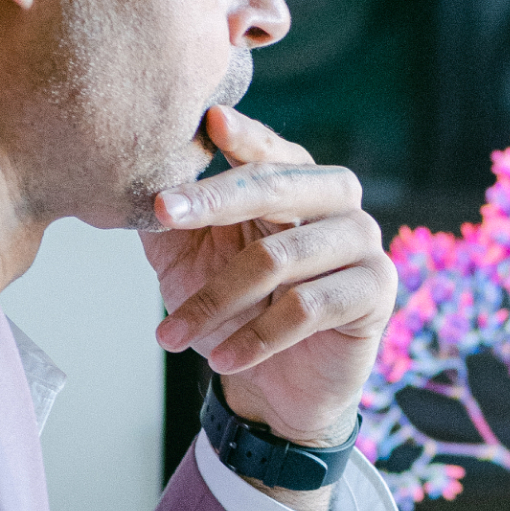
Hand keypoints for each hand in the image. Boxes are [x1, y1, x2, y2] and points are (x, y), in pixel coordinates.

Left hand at [145, 106, 394, 447]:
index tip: (208, 123)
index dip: (239, 136)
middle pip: (275, 187)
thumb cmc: (235, 312)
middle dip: (213, 200)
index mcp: (293, 179)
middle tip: (163, 210)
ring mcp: (362, 241)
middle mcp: (335, 199)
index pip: (266, 150)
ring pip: (279, 258)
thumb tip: (133, 173)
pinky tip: (222, 358)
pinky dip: (255, 338)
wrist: (276, 387)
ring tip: (171, 335)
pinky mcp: (376, 290)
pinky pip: (307, 308)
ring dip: (215, 300)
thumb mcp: (188, 258)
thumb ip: (169, 216)